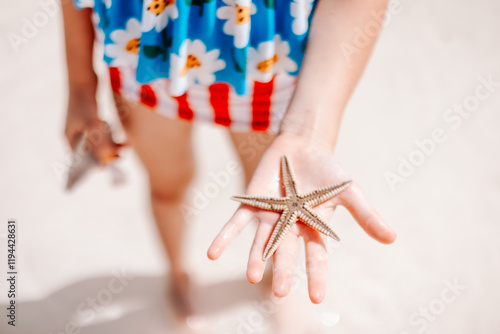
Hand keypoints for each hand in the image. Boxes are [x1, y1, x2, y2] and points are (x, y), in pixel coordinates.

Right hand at [64, 91, 123, 162]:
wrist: (83, 78)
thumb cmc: (84, 102)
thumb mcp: (93, 125)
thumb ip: (99, 144)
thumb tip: (106, 160)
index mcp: (70, 138)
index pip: (81, 159)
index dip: (94, 164)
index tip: (109, 167)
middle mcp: (75, 134)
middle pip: (92, 151)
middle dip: (107, 154)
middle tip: (122, 156)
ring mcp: (83, 126)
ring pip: (99, 141)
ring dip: (112, 145)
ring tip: (126, 147)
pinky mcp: (91, 118)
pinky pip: (102, 133)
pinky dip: (111, 136)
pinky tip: (122, 137)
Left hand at [208, 133, 396, 302]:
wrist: (303, 145)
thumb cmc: (327, 171)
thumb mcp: (348, 192)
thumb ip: (365, 215)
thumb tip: (392, 238)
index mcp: (313, 229)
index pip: (316, 257)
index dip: (317, 276)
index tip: (317, 297)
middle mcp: (289, 228)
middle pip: (286, 253)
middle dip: (283, 271)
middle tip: (280, 293)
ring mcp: (269, 217)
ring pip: (261, 242)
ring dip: (256, 258)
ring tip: (253, 276)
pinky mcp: (251, 203)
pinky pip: (236, 222)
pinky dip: (225, 237)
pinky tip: (212, 253)